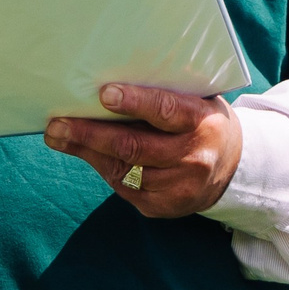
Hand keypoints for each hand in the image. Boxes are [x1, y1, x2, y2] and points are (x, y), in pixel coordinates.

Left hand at [43, 83, 240, 219]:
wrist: (231, 168)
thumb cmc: (199, 122)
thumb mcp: (195, 101)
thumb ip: (163, 93)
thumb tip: (105, 83)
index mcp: (203, 122)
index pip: (167, 111)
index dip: (135, 102)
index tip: (104, 94)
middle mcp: (194, 157)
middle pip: (133, 146)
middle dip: (90, 134)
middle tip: (57, 124)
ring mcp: (179, 186)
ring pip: (122, 169)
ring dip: (86, 151)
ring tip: (59, 136)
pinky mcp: (164, 206)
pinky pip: (124, 187)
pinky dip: (102, 168)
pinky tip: (85, 153)